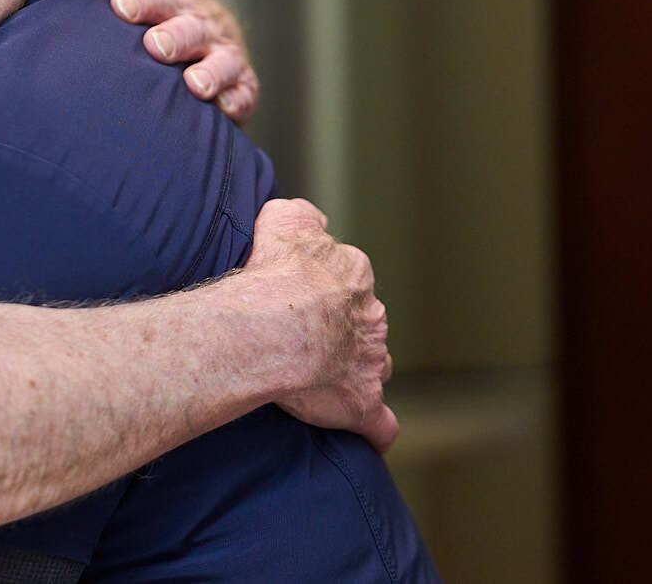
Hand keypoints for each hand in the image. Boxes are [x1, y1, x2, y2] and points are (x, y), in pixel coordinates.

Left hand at [99, 0, 259, 122]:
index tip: (122, 6)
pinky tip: (225, 107)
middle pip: (190, 29)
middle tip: (156, 45)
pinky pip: (244, 92)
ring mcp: (225, 56)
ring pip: (222, 61)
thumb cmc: (169, 18)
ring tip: (195, 83)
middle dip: (174, 36)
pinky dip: (237, 99)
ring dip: (210, 72)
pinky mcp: (243, 85)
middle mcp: (202, 27)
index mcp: (175, 3)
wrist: (220, 35)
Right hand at [238, 198, 396, 452]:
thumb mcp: (283, 219)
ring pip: (374, 366)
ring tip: (326, 382)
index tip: (302, 300)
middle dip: (345, 331)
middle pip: (366, 324)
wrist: (273, 326)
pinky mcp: (362, 402)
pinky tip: (369, 434)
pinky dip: (376, 429)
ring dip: (358, 372)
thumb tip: (316, 220)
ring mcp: (370, 361)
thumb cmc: (272, 274)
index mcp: (353, 275)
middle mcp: (370, 316)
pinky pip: (379, 422)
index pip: (350, 281)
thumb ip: (303, 216)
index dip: (326, 292)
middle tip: (307, 339)